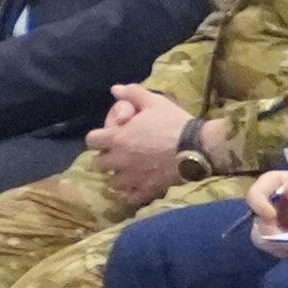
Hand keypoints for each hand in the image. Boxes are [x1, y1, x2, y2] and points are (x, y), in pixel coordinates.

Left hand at [87, 81, 180, 200]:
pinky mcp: (146, 190)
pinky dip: (132, 193)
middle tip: (118, 153)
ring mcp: (132, 179)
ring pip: (113, 183)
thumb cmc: (173, 122)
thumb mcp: (155, 101)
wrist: (196, 148)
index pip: (91, 141)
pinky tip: (140, 185)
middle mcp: (120, 161)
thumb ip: (133, 93)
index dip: (98, 138)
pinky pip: (131, 198)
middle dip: (105, 158)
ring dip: (118, 176)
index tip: (108, 136)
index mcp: (118, 139)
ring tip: (129, 171)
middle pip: (98, 165)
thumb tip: (114, 89)